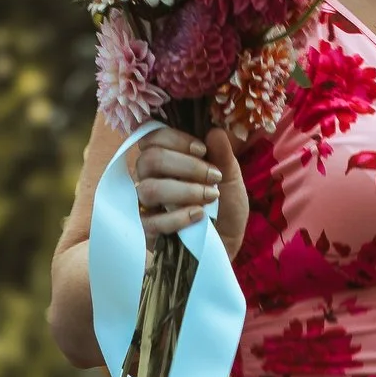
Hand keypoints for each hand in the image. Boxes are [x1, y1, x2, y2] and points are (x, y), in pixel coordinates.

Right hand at [135, 121, 249, 256]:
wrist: (227, 245)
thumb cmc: (224, 210)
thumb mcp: (230, 181)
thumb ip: (223, 156)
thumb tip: (215, 131)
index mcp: (165, 162)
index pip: (152, 138)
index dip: (175, 139)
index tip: (203, 150)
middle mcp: (149, 180)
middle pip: (149, 160)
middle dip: (185, 165)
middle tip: (213, 177)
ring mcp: (145, 207)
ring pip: (148, 189)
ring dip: (184, 190)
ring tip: (210, 197)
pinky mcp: (146, 233)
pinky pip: (151, 221)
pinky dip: (178, 217)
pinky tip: (199, 216)